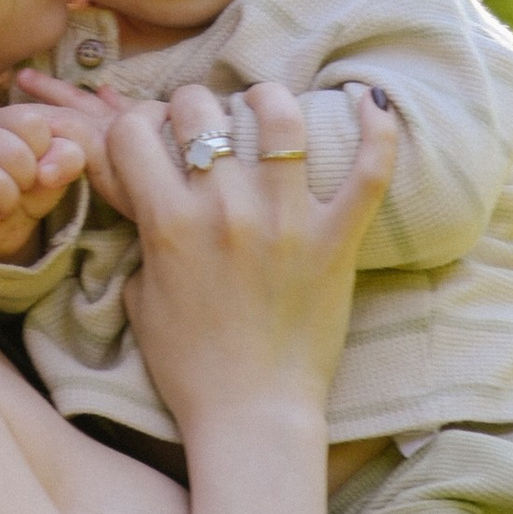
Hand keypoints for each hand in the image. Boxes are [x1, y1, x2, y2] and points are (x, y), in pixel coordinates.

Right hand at [0, 100, 102, 259]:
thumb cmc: (26, 184)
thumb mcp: (54, 169)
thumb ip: (69, 155)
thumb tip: (70, 154)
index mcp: (4, 119)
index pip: (33, 122)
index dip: (45, 150)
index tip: (39, 163)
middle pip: (15, 154)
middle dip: (28, 180)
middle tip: (21, 187)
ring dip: (8, 203)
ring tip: (4, 203)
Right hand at [107, 79, 396, 439]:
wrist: (252, 414)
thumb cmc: (190, 366)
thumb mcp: (140, 297)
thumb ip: (142, 236)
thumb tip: (145, 192)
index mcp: (168, 224)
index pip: (134, 130)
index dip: (135, 124)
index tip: (148, 138)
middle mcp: (226, 211)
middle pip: (200, 108)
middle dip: (193, 106)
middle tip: (203, 126)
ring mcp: (287, 221)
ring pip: (279, 117)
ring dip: (266, 99)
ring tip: (264, 106)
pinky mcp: (337, 240)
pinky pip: (369, 169)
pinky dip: (378, 128)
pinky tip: (373, 99)